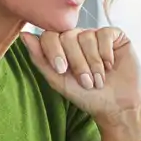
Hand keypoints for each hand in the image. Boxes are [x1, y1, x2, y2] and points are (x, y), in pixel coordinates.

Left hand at [20, 27, 140, 127]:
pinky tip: (110, 65)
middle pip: (68, 36)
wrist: (116, 106)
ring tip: (99, 79)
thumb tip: (24, 35)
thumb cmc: (87, 96)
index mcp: (61, 46)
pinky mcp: (115, 36)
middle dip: (76, 62)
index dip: (55, 52)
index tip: (62, 71)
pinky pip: (105, 34)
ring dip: (93, 63)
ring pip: (87, 36)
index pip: (50, 35)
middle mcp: (78, 37)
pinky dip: (106, 53)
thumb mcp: (58, 81)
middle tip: (86, 81)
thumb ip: (40, 59)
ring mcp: (96, 35)